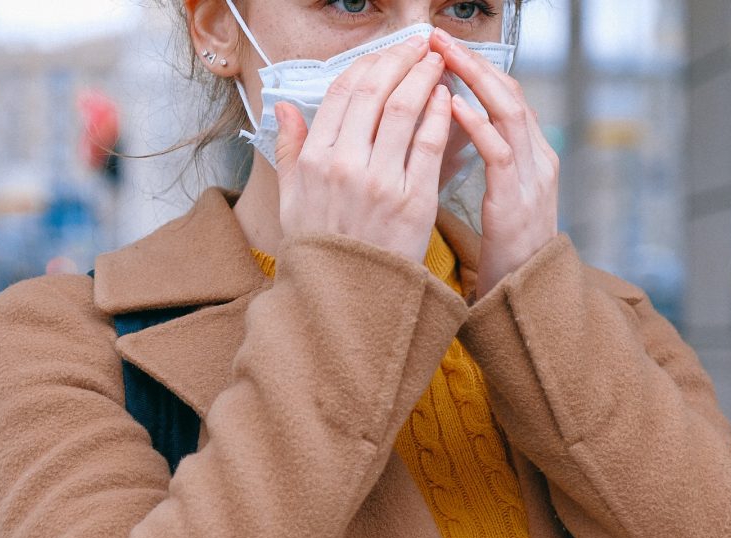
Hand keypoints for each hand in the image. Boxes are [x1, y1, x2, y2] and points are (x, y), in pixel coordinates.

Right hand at [273, 37, 451, 263]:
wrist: (346, 300)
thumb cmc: (321, 251)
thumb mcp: (290, 200)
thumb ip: (288, 150)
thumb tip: (283, 107)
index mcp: (313, 161)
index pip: (341, 93)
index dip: (368, 64)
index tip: (386, 52)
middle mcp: (343, 165)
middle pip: (374, 91)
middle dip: (400, 58)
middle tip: (419, 44)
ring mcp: (380, 182)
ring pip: (405, 109)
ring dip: (424, 76)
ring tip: (437, 62)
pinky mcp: (413, 200)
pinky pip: (429, 143)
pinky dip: (440, 113)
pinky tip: (447, 98)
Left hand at [430, 27, 558, 296]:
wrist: (526, 298)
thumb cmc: (503, 249)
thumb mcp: (496, 196)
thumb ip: (483, 161)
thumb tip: (448, 128)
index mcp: (530, 155)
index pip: (503, 95)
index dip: (474, 67)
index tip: (439, 47)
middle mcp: (537, 158)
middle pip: (508, 93)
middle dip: (472, 61)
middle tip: (437, 37)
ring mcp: (532, 178)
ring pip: (509, 113)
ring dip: (474, 80)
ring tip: (442, 56)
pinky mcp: (518, 202)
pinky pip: (500, 154)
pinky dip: (476, 126)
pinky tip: (452, 107)